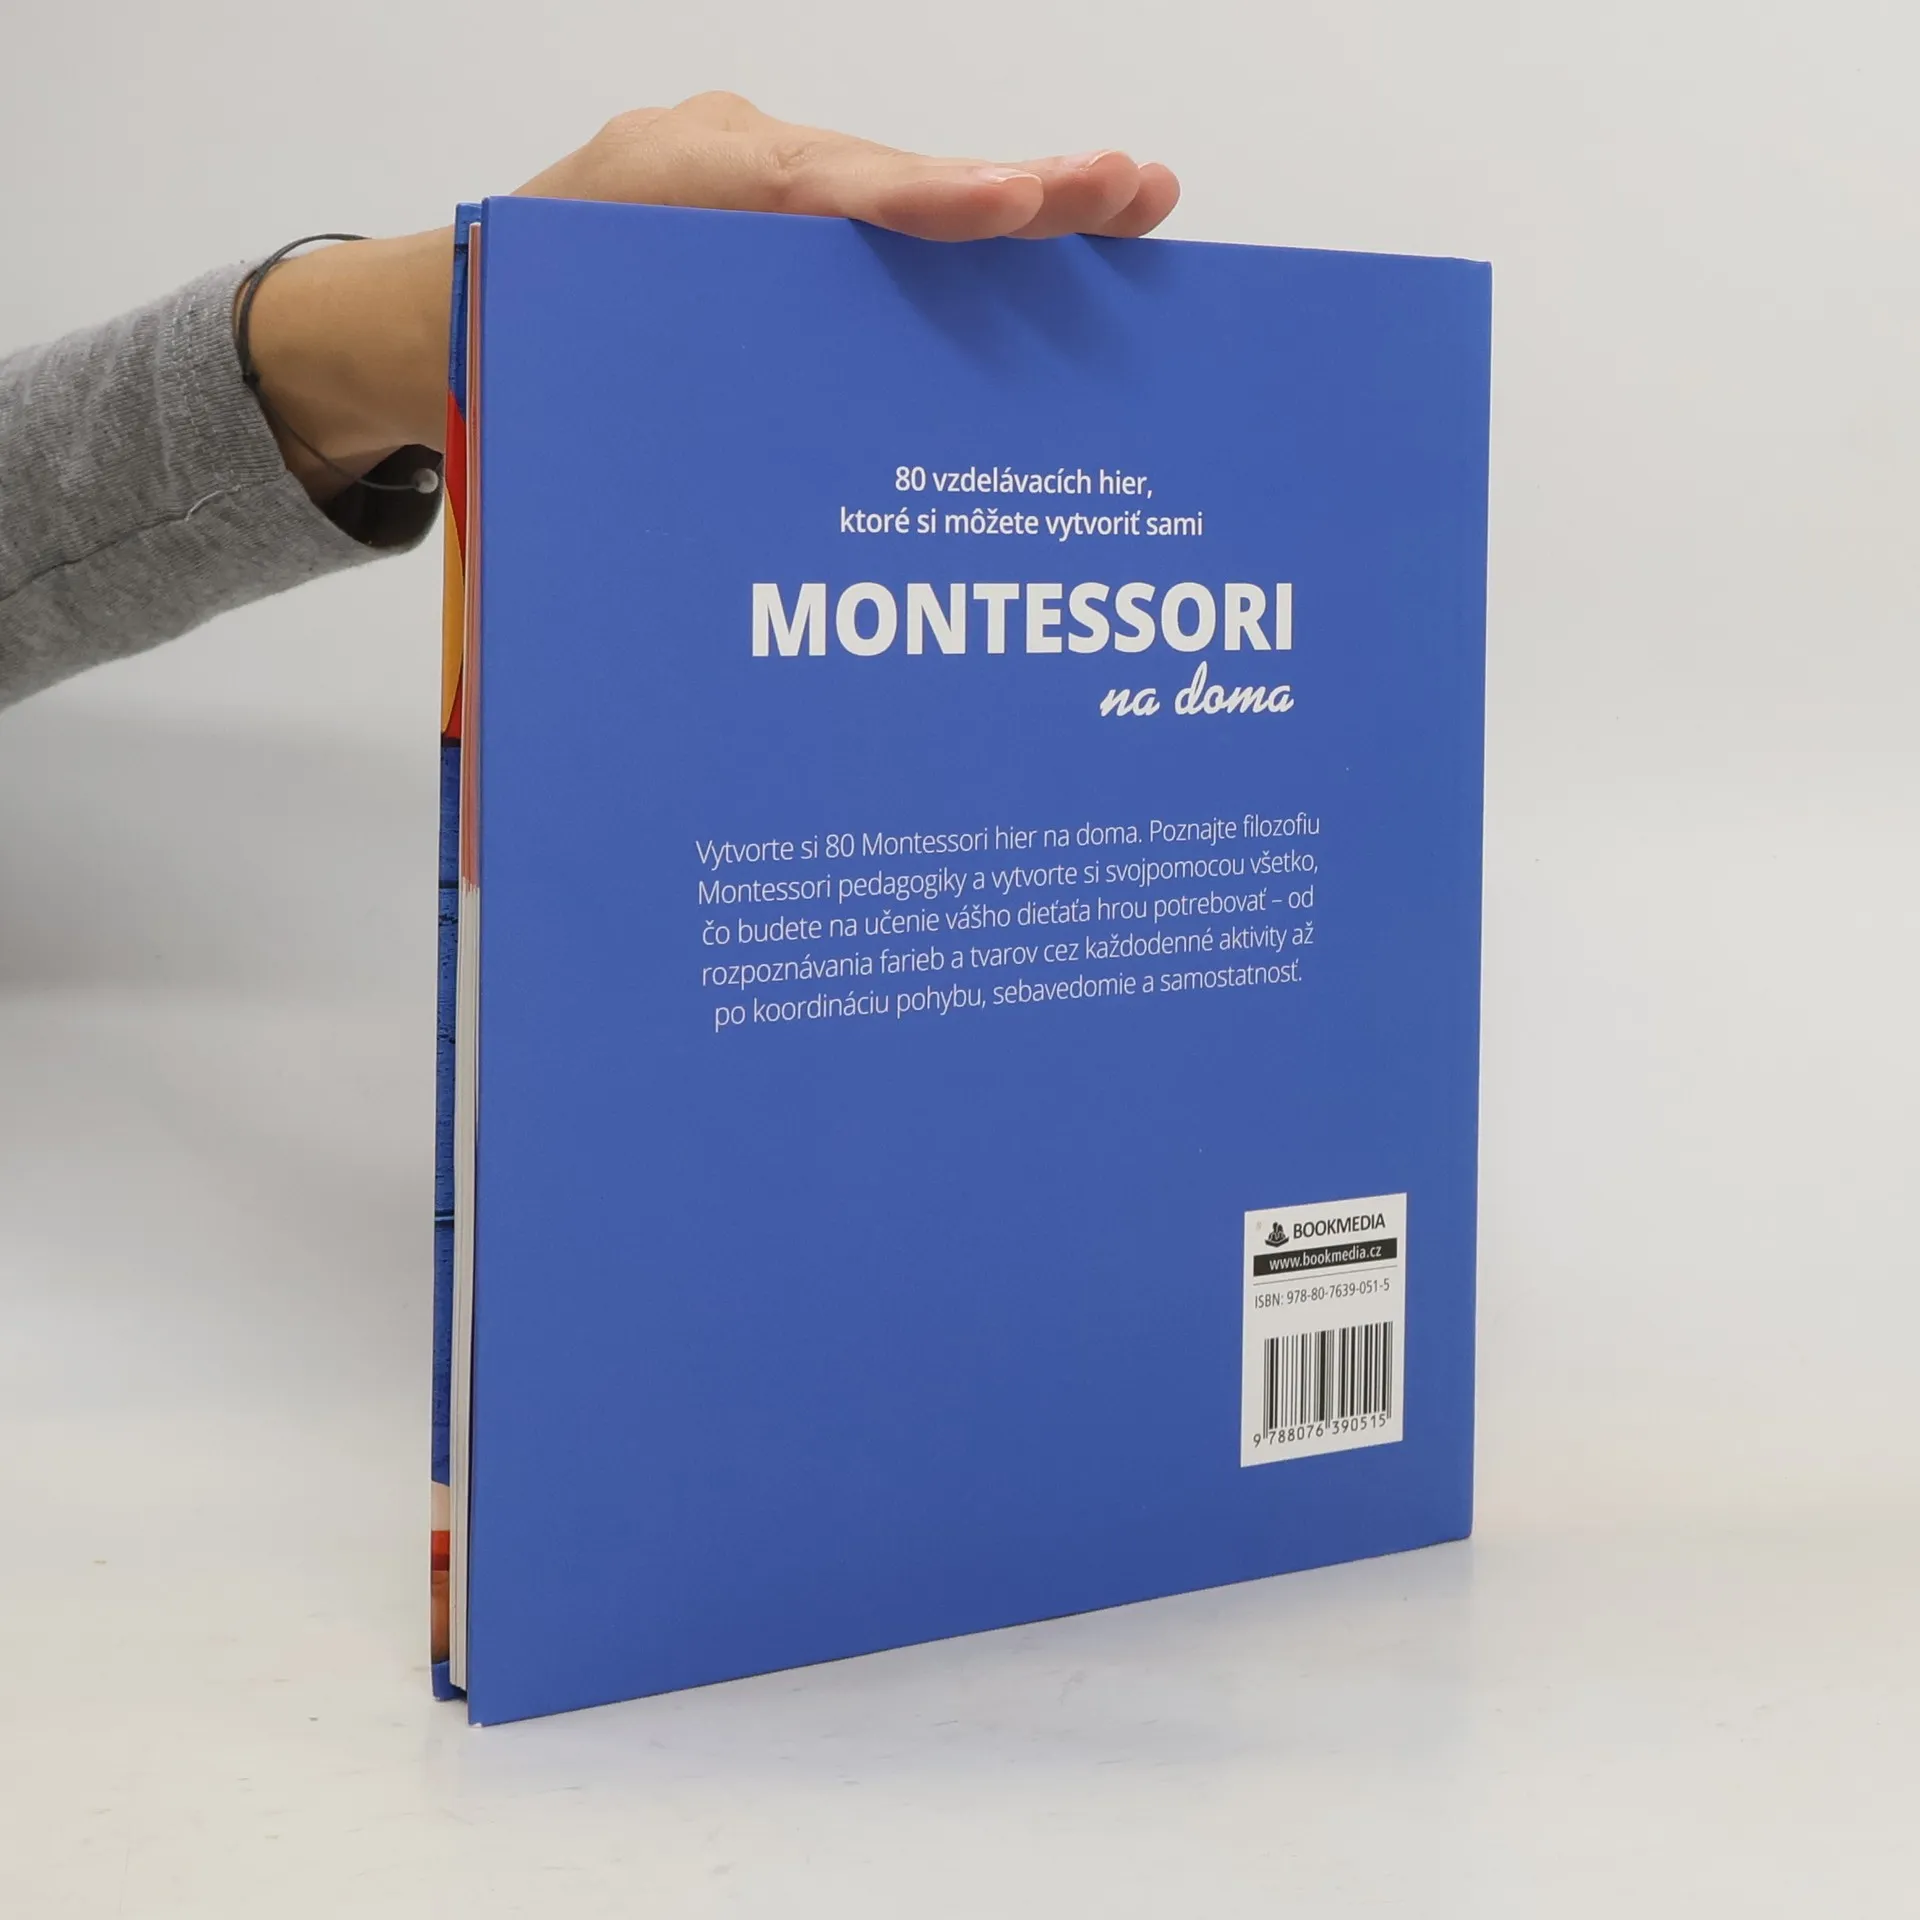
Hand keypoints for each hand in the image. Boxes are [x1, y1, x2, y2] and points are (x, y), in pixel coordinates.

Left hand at [245, 95, 1180, 501]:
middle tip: (1127, 189)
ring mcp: (744, 171)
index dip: (923, 206)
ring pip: (890, 195)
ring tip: (1124, 205)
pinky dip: (951, 234)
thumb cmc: (489, 359)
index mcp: (664, 195)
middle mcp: (717, 162)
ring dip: (1005, 208)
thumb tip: (786, 532)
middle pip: (885, 178)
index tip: (1010, 206)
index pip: (817, 195)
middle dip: (1013, 191)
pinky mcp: (762, 205)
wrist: (419, 315)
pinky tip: (1041, 238)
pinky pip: (867, 219)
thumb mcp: (558, 392)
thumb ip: (669, 423)